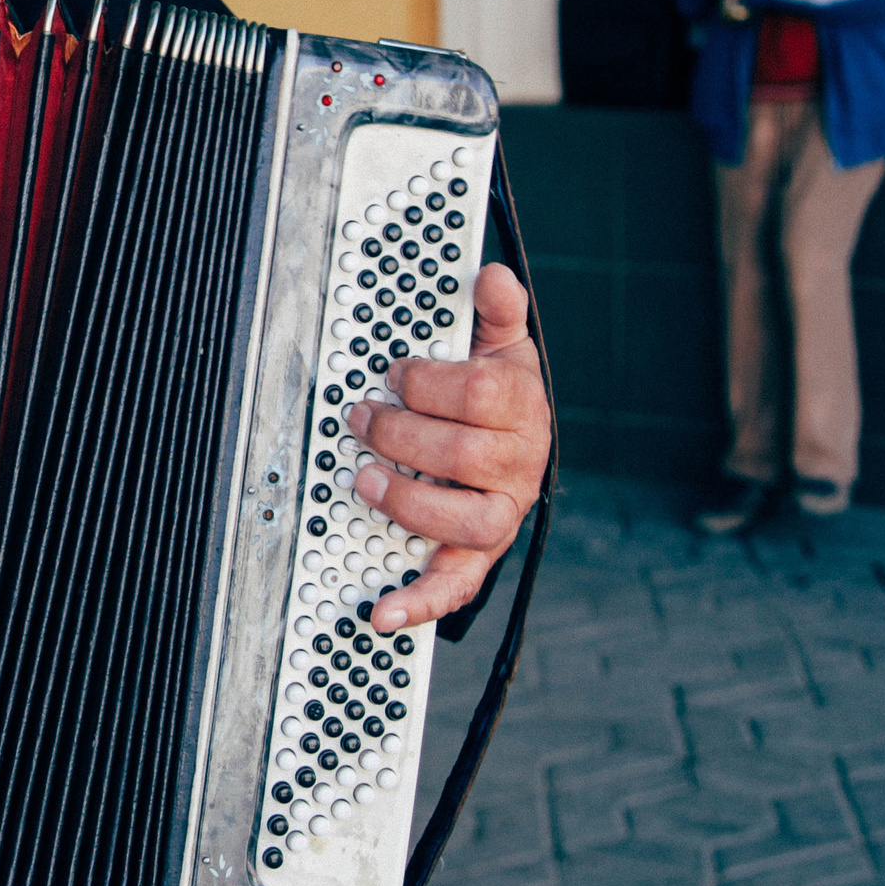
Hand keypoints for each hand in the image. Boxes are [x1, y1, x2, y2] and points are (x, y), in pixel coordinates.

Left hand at [345, 265, 548, 632]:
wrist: (519, 445)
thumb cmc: (500, 395)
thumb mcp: (501, 345)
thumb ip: (496, 311)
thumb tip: (491, 275)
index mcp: (523, 409)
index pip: (483, 394)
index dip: (431, 381)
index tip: (395, 373)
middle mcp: (518, 466)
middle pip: (465, 454)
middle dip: (402, 434)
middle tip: (361, 419)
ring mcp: (499, 514)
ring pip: (465, 519)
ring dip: (409, 501)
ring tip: (365, 480)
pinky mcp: (477, 554)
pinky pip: (456, 584)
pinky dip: (420, 602)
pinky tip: (383, 610)